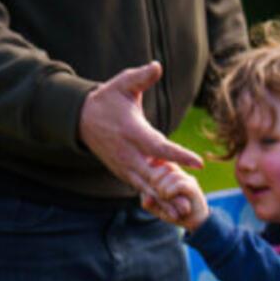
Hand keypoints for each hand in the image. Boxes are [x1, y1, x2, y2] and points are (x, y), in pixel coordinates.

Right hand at [80, 62, 205, 211]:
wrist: (81, 119)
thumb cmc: (107, 99)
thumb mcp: (122, 84)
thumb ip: (141, 76)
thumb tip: (157, 66)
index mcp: (132, 132)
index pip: (159, 147)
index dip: (179, 155)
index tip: (198, 162)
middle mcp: (127, 154)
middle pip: (153, 176)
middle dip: (171, 190)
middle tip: (190, 202)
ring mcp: (124, 165)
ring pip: (146, 186)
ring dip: (164, 200)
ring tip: (181, 214)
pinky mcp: (122, 171)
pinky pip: (140, 187)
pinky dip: (154, 197)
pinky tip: (168, 208)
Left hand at [139, 161, 209, 230]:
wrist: (194, 221)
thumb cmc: (174, 212)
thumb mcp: (157, 208)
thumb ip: (149, 203)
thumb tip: (146, 199)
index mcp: (171, 175)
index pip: (161, 163)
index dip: (153, 169)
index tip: (149, 180)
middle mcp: (180, 175)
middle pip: (167, 166)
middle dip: (156, 178)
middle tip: (155, 190)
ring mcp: (188, 180)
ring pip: (173, 175)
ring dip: (163, 187)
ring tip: (163, 197)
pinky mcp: (193, 189)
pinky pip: (180, 184)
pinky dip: (170, 191)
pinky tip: (168, 197)